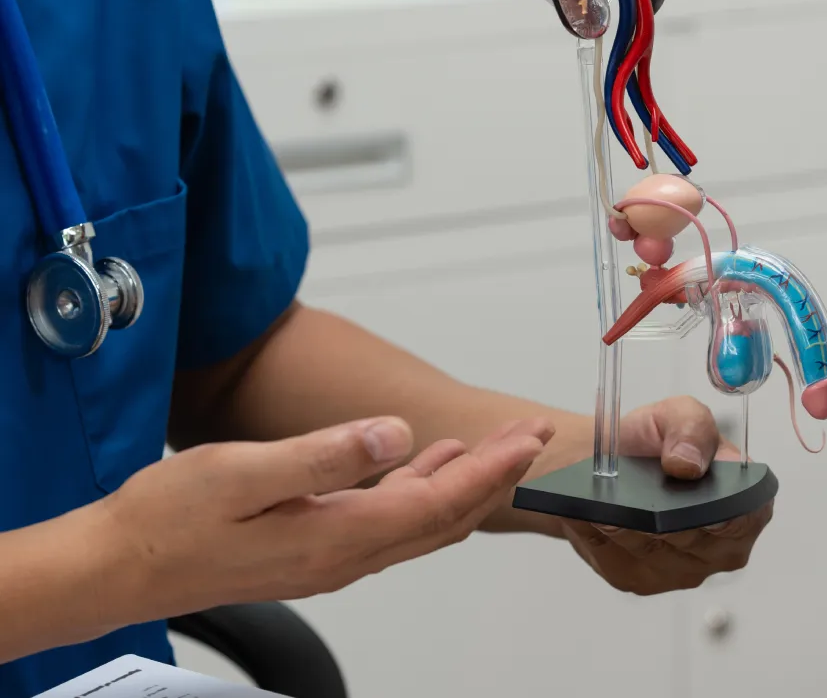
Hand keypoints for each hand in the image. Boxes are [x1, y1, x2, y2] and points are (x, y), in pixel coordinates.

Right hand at [97, 415, 553, 623]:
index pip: (439, 504)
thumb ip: (325, 456)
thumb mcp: (242, 474)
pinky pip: (390, 522)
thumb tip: (395, 436)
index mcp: (336, 536)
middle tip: (531, 436)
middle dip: (496, 475)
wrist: (118, 567)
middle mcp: (344, 555)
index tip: (530, 439)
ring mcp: (330, 557)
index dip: (492, 470)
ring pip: (420, 522)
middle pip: (444, 517)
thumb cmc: (169, 519)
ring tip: (494, 446)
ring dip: (463, 482)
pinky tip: (422, 463)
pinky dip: (421, 491)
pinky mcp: (313, 548)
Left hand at [559, 396, 773, 594]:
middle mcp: (721, 547)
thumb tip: (688, 463)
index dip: (724, 510)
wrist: (613, 463)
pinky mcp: (641, 580)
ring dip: (625, 524)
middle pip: (693, 539)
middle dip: (661, 514)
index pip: (747, 516)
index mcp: (745, 504)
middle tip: (632, 493)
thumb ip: (692, 427)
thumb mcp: (679, 414)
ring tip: (604, 500)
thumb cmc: (654, 443)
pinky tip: (592, 515)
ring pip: (651, 550)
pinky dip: (601, 536)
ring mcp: (682, 570)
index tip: (693, 494)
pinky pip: (618, 560)